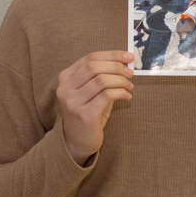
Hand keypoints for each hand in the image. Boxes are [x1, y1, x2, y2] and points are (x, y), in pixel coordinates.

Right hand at [56, 51, 133, 165]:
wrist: (78, 141)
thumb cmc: (89, 112)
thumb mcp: (92, 90)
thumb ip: (103, 74)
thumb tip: (126, 61)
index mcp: (66, 77)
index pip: (90, 58)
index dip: (112, 55)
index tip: (129, 56)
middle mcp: (65, 88)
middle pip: (94, 67)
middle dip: (116, 67)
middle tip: (130, 73)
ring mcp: (73, 102)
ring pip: (101, 80)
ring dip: (120, 81)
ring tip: (129, 86)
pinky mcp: (84, 115)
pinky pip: (107, 96)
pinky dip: (121, 93)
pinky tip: (127, 96)